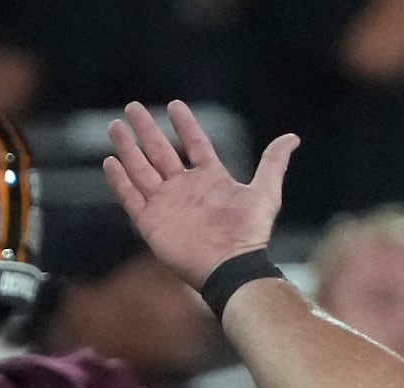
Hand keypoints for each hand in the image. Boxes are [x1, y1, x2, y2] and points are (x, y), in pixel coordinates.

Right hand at [104, 100, 298, 288]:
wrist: (231, 266)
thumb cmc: (250, 233)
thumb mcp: (265, 193)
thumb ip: (273, 163)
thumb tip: (293, 138)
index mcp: (210, 179)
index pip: (194, 144)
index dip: (185, 126)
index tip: (175, 106)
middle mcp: (185, 189)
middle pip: (160, 152)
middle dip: (146, 130)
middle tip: (133, 107)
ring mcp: (166, 204)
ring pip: (141, 169)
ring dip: (128, 148)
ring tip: (115, 126)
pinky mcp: (151, 222)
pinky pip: (131, 197)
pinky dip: (120, 181)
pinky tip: (111, 162)